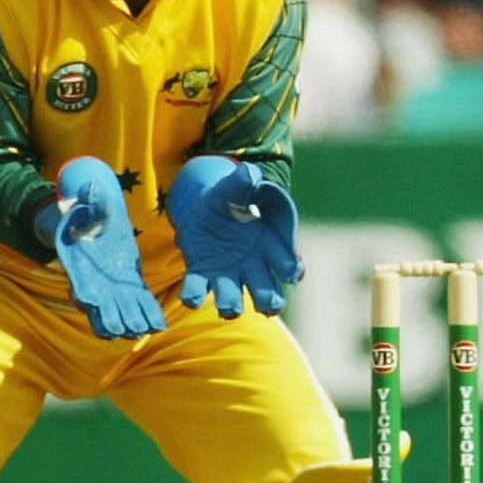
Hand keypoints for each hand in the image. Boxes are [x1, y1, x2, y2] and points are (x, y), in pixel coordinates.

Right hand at [39, 158, 164, 339]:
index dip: (85, 297)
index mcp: (80, 266)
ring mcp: (112, 289)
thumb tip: (91, 188)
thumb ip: (90, 200)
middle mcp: (94, 284)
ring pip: (118, 314)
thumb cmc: (87, 214)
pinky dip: (148, 315)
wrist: (94, 222)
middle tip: (127, 328)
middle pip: (100, 310)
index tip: (90, 304)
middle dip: (112, 319)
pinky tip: (160, 325)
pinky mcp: (130, 286)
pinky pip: (139, 305)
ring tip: (142, 331)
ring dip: (130, 323)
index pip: (79, 286)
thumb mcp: (87, 204)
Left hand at [166, 156, 302, 317]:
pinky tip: (191, 299)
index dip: (290, 268)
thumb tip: (249, 174)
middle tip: (270, 306)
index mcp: (270, 245)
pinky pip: (197, 290)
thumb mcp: (236, 186)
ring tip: (229, 308)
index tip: (291, 273)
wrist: (205, 207)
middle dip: (270, 300)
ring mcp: (227, 275)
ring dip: (232, 306)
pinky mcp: (201, 274)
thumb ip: (243, 182)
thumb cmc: (231, 197)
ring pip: (234, 299)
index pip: (285, 263)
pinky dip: (194, 296)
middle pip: (266, 291)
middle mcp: (253, 267)